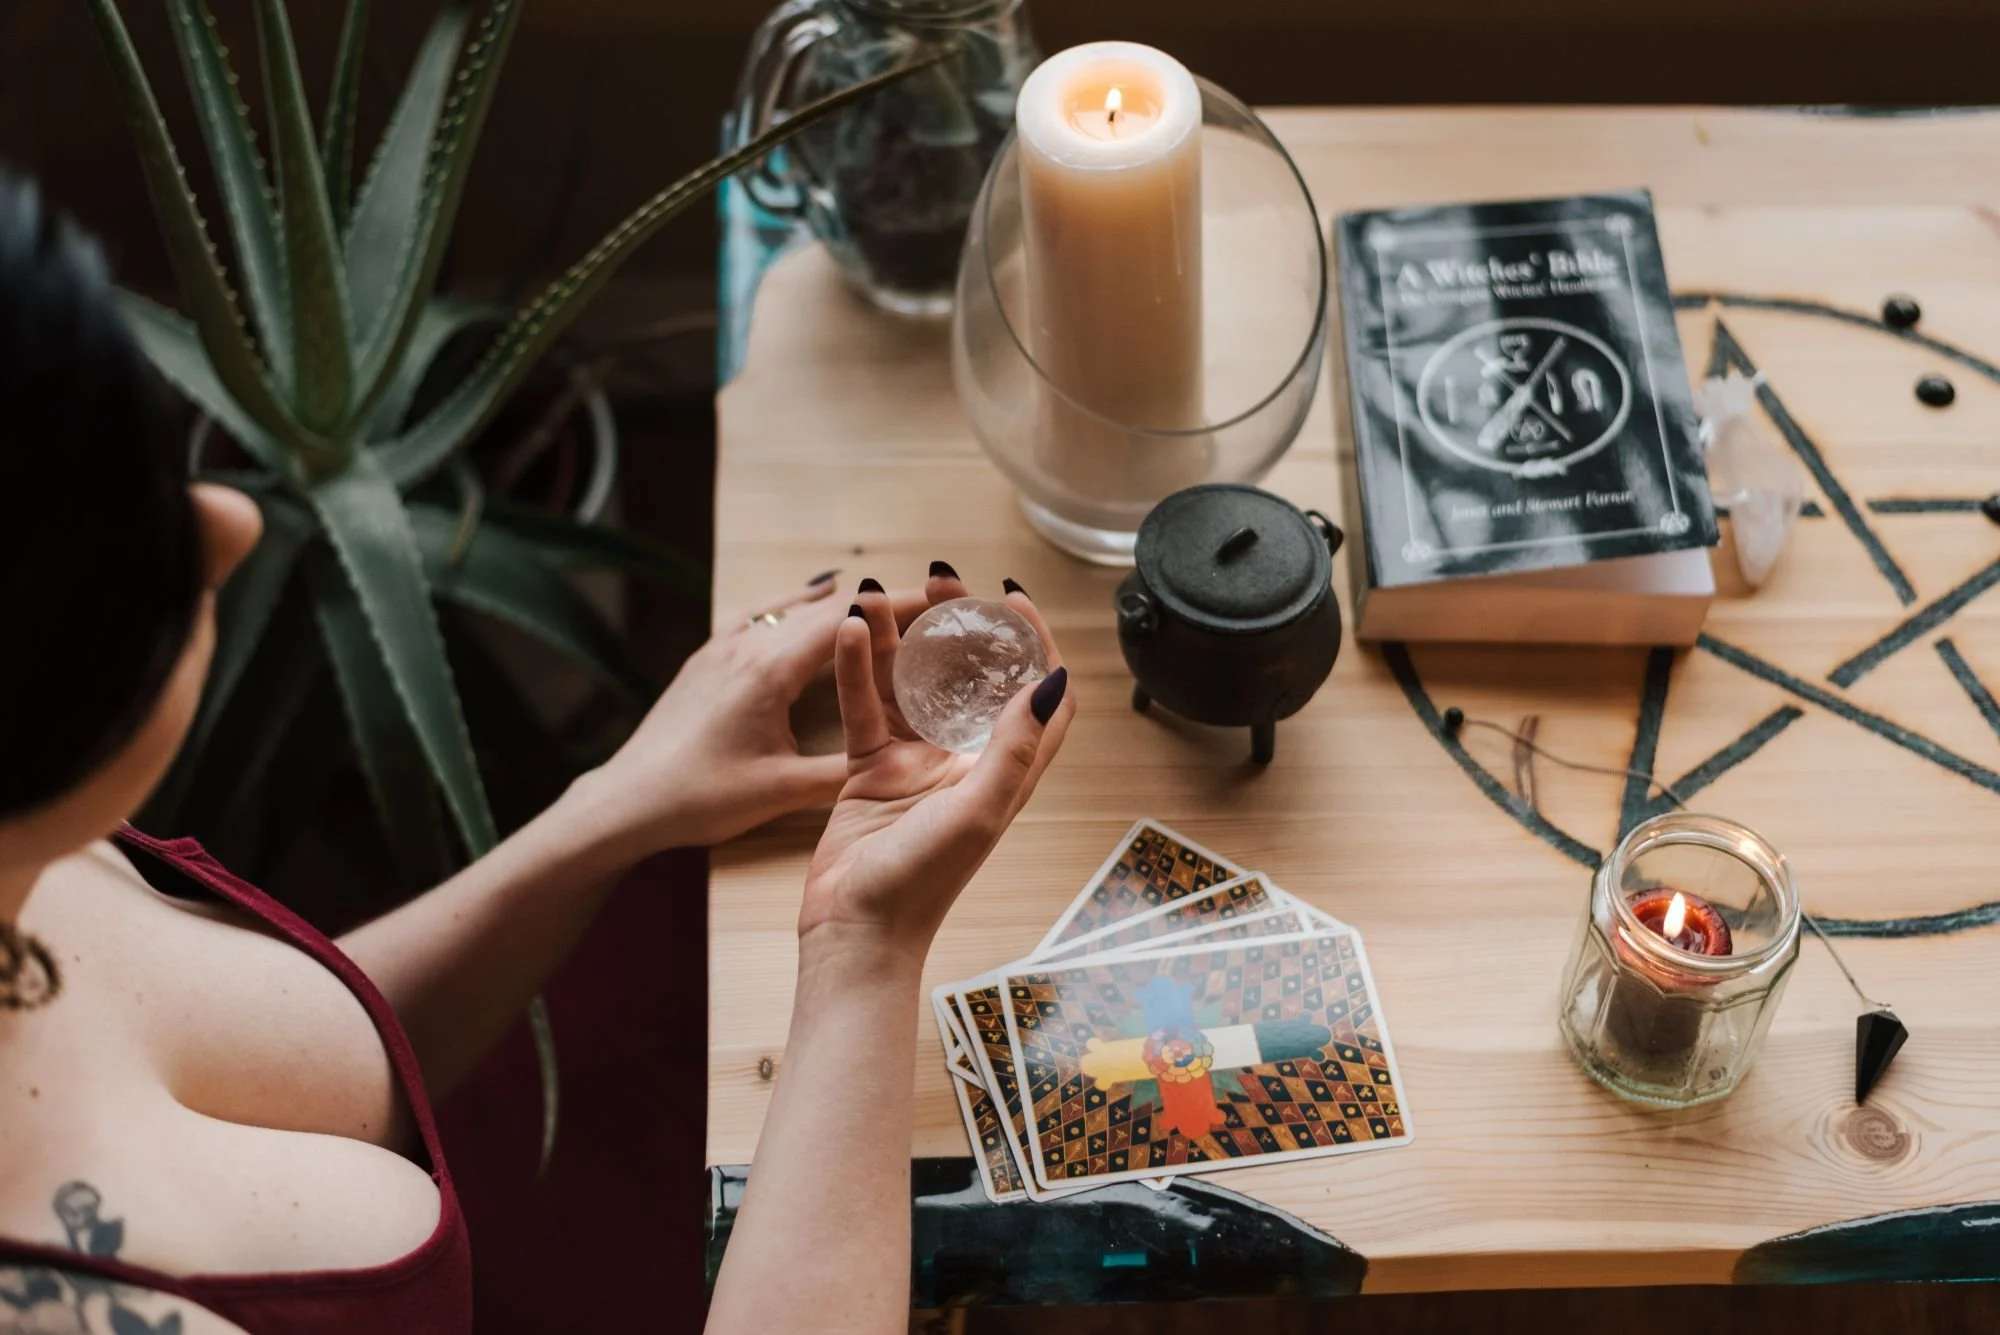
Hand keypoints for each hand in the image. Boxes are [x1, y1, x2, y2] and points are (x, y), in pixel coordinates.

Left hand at [580, 574, 928, 854]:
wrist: (627, 800)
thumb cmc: (699, 798)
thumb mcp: (780, 791)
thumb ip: (843, 773)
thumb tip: (903, 765)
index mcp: (769, 671)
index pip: (846, 623)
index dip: (897, 608)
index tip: (941, 599)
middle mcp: (746, 645)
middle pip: (825, 608)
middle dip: (878, 604)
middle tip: (928, 603)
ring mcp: (723, 645)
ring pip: (791, 606)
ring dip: (838, 602)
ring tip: (882, 601)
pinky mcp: (708, 655)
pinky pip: (761, 611)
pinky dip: (795, 602)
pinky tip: (809, 598)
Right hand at [800, 568, 1074, 953]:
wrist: (853, 931)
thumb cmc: (920, 884)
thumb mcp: (976, 811)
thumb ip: (1013, 747)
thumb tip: (1052, 681)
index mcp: (1005, 772)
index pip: (1041, 696)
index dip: (1038, 645)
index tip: (1014, 599)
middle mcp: (966, 761)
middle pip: (973, 677)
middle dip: (962, 626)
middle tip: (944, 580)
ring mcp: (918, 762)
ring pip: (912, 683)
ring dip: (902, 639)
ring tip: (884, 592)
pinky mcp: (872, 768)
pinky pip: (864, 707)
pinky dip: (855, 670)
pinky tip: (849, 632)